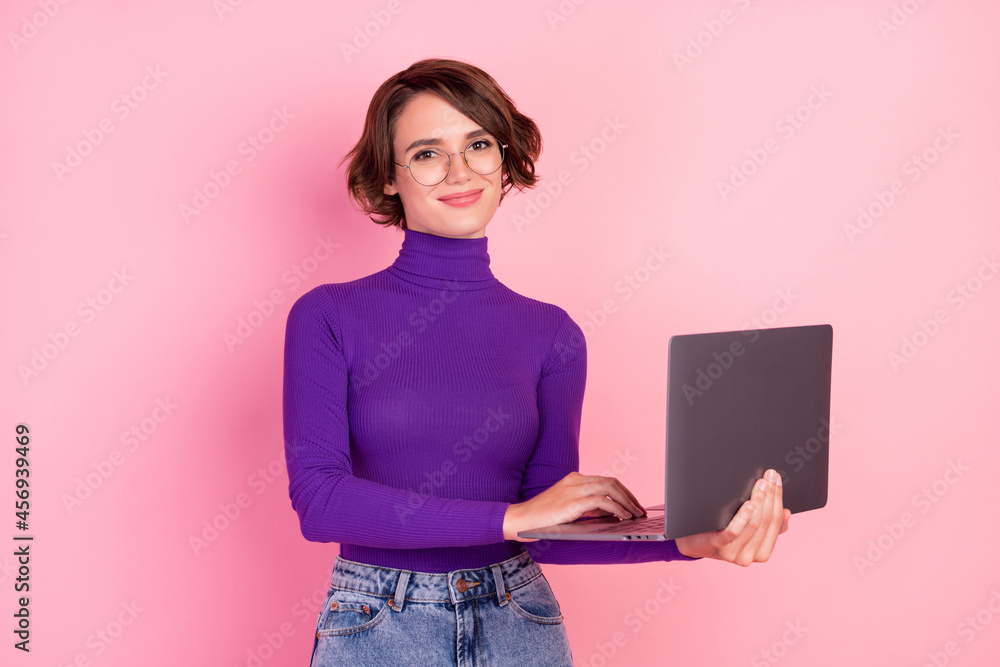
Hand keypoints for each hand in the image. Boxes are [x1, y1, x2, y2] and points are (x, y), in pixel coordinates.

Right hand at [503, 472, 645, 541]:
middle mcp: (575, 480)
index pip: (605, 480)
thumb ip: (588, 507)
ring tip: (636, 515)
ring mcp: (573, 489)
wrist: (521, 519)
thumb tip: (612, 514)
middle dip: (629, 496)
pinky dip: (616, 508)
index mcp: (574, 479)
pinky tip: (623, 517)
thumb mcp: (568, 508)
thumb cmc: (542, 518)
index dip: (624, 492)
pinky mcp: (572, 502)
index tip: (634, 505)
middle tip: (640, 510)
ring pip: (609, 487)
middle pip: (611, 481)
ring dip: (627, 501)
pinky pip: (601, 501)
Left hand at [675, 469, 789, 564]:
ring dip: (760, 502)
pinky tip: (749, 503)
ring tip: (762, 484)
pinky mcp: (718, 547)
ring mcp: (734, 554)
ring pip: (754, 525)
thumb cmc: (720, 531)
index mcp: (761, 553)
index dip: (778, 500)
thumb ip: (766, 526)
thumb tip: (786, 513)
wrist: (690, 541)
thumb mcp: (746, 530)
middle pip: (766, 522)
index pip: (776, 523)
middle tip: (770, 476)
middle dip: (771, 496)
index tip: (777, 480)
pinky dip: (744, 517)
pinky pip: (734, 532)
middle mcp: (750, 556)